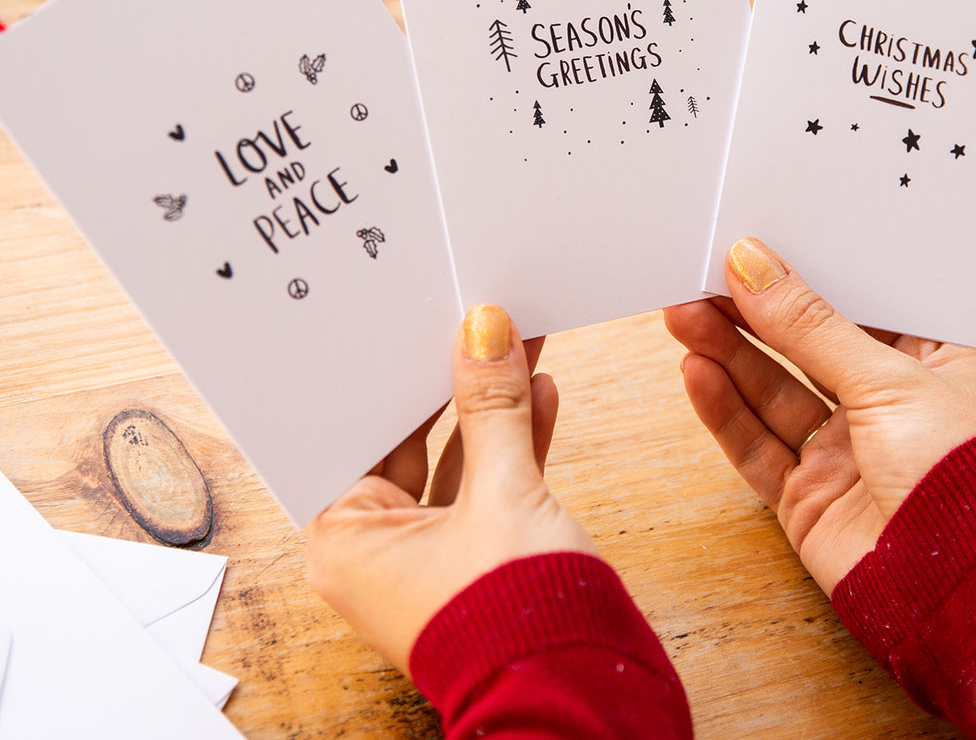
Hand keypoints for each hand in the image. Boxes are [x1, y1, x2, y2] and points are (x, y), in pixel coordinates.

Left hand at [306, 304, 595, 674]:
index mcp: (345, 544)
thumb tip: (483, 336)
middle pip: (410, 441)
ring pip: (458, 459)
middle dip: (450, 386)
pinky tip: (540, 393)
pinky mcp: (476, 555)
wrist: (579, 697)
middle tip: (471, 329)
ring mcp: (430, 553)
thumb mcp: (503, 494)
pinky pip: (488, 483)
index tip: (417, 330)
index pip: (357, 435)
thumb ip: (493, 408)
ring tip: (515, 347)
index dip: (391, 377)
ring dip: (492, 408)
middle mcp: (379, 551)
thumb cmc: (513, 630)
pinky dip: (514, 442)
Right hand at [663, 237, 975, 596]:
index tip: (755, 246)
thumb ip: (809, 323)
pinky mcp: (809, 498)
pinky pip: (757, 445)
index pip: (857, 305)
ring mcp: (845, 453)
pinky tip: (696, 371)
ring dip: (727, 353)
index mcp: (930, 363)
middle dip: (752, 312)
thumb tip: (753, 264)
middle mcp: (886, 405)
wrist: (966, 597)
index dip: (807, 276)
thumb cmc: (963, 476)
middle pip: (804, 347)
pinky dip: (724, 410)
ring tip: (682, 313)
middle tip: (699, 276)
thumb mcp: (887, 378)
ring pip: (772, 392)